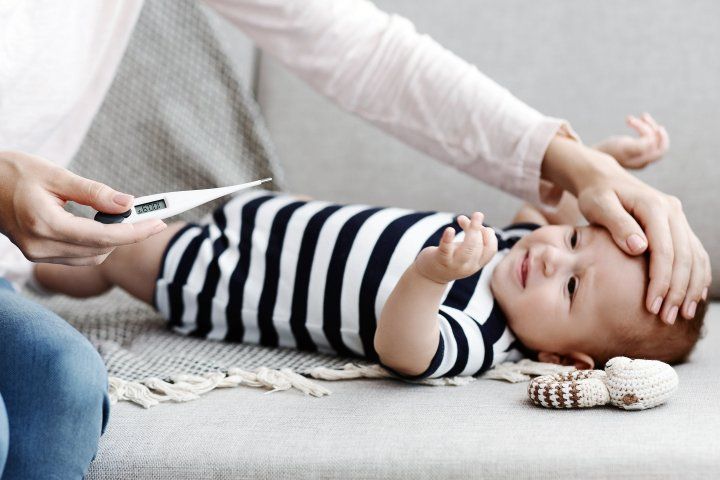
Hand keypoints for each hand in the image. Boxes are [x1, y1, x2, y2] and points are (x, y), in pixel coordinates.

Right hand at [0, 151, 166, 265]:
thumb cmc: (11, 172)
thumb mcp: (55, 174)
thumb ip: (93, 191)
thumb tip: (128, 203)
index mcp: (44, 224)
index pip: (103, 237)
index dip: (135, 232)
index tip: (159, 222)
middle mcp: (40, 246)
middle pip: (100, 250)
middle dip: (128, 236)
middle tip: (150, 216)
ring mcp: (37, 254)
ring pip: (91, 257)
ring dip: (113, 241)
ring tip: (127, 218)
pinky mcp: (38, 254)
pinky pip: (78, 256)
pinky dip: (96, 244)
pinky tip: (103, 226)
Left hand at [414, 212, 497, 283]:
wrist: (430, 275)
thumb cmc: (450, 257)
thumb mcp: (464, 248)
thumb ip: (472, 235)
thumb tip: (478, 216)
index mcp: (477, 263)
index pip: (491, 249)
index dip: (489, 235)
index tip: (479, 225)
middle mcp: (468, 266)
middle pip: (479, 246)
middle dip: (478, 228)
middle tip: (477, 214)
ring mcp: (454, 264)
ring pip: (467, 249)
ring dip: (470, 230)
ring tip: (464, 217)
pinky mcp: (440, 259)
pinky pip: (446, 249)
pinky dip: (448, 239)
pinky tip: (450, 230)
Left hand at [543, 137, 710, 323]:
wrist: (604, 179)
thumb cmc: (596, 195)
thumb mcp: (598, 206)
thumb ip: (617, 225)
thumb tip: (639, 248)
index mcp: (654, 206)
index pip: (664, 250)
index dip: (661, 280)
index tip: (651, 305)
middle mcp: (673, 211)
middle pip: (684, 257)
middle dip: (677, 291)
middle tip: (667, 318)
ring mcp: (678, 218)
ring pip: (695, 257)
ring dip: (690, 288)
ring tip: (682, 314)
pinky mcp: (678, 227)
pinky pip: (695, 253)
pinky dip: (697, 276)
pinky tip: (692, 298)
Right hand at [595, 113, 668, 168]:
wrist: (593, 155)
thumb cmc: (607, 150)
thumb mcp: (623, 146)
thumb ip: (639, 146)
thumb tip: (653, 141)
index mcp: (642, 161)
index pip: (660, 150)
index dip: (663, 139)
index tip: (659, 127)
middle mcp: (643, 159)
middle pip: (657, 142)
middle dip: (651, 128)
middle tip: (643, 116)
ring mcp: (639, 154)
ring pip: (650, 137)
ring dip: (643, 125)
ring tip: (629, 118)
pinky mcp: (633, 148)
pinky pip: (643, 136)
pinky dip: (639, 126)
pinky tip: (629, 119)